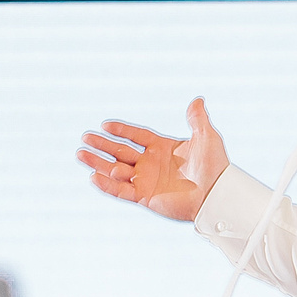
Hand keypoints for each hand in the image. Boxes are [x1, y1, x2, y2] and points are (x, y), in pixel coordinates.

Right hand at [78, 99, 227, 221]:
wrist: (216, 193)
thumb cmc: (215, 166)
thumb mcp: (207, 138)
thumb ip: (197, 119)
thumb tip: (197, 100)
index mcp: (163, 148)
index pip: (137, 136)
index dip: (122, 130)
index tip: (105, 125)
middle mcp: (152, 164)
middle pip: (121, 151)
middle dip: (102, 145)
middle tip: (85, 138)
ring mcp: (147, 180)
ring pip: (116, 170)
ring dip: (98, 163)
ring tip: (80, 154)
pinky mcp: (145, 197)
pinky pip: (121, 191)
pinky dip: (107, 185)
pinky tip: (93, 177)